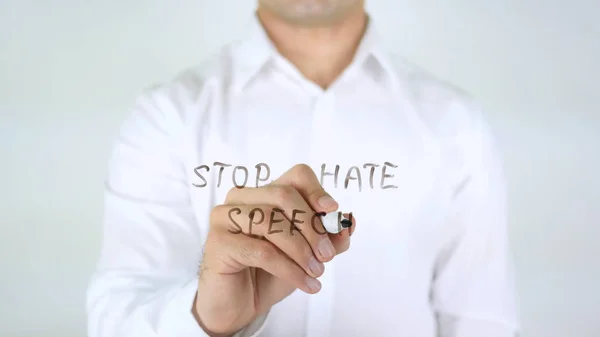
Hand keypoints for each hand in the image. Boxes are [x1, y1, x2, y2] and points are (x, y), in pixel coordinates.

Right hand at [193, 164, 354, 335]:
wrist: (238, 306)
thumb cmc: (269, 274)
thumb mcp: (306, 254)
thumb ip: (328, 238)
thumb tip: (349, 222)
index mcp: (264, 193)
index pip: (295, 176)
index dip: (316, 191)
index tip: (332, 212)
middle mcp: (241, 198)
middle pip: (284, 195)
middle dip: (312, 226)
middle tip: (327, 255)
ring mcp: (225, 217)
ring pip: (271, 222)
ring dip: (301, 250)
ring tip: (316, 272)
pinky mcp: (218, 243)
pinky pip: (262, 251)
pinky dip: (290, 269)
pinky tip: (306, 283)